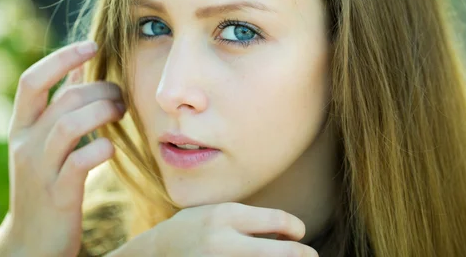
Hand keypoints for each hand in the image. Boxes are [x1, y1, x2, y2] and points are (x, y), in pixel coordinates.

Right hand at [4, 40, 125, 255]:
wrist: (31, 241)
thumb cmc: (46, 181)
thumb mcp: (44, 141)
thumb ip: (59, 103)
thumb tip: (78, 66)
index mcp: (20, 126)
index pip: (32, 80)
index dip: (61, 57)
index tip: (93, 45)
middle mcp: (25, 144)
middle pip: (62, 99)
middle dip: (99, 89)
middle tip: (121, 97)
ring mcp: (39, 170)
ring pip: (68, 125)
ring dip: (102, 112)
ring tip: (120, 113)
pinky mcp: (58, 194)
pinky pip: (80, 162)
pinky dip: (101, 148)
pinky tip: (111, 146)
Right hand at [113, 202, 318, 256]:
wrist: (154, 254)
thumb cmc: (192, 229)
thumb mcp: (216, 212)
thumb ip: (248, 220)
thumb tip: (289, 232)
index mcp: (225, 215)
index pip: (280, 221)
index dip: (296, 228)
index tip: (298, 233)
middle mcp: (223, 241)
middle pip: (284, 252)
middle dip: (303, 255)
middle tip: (311, 256)